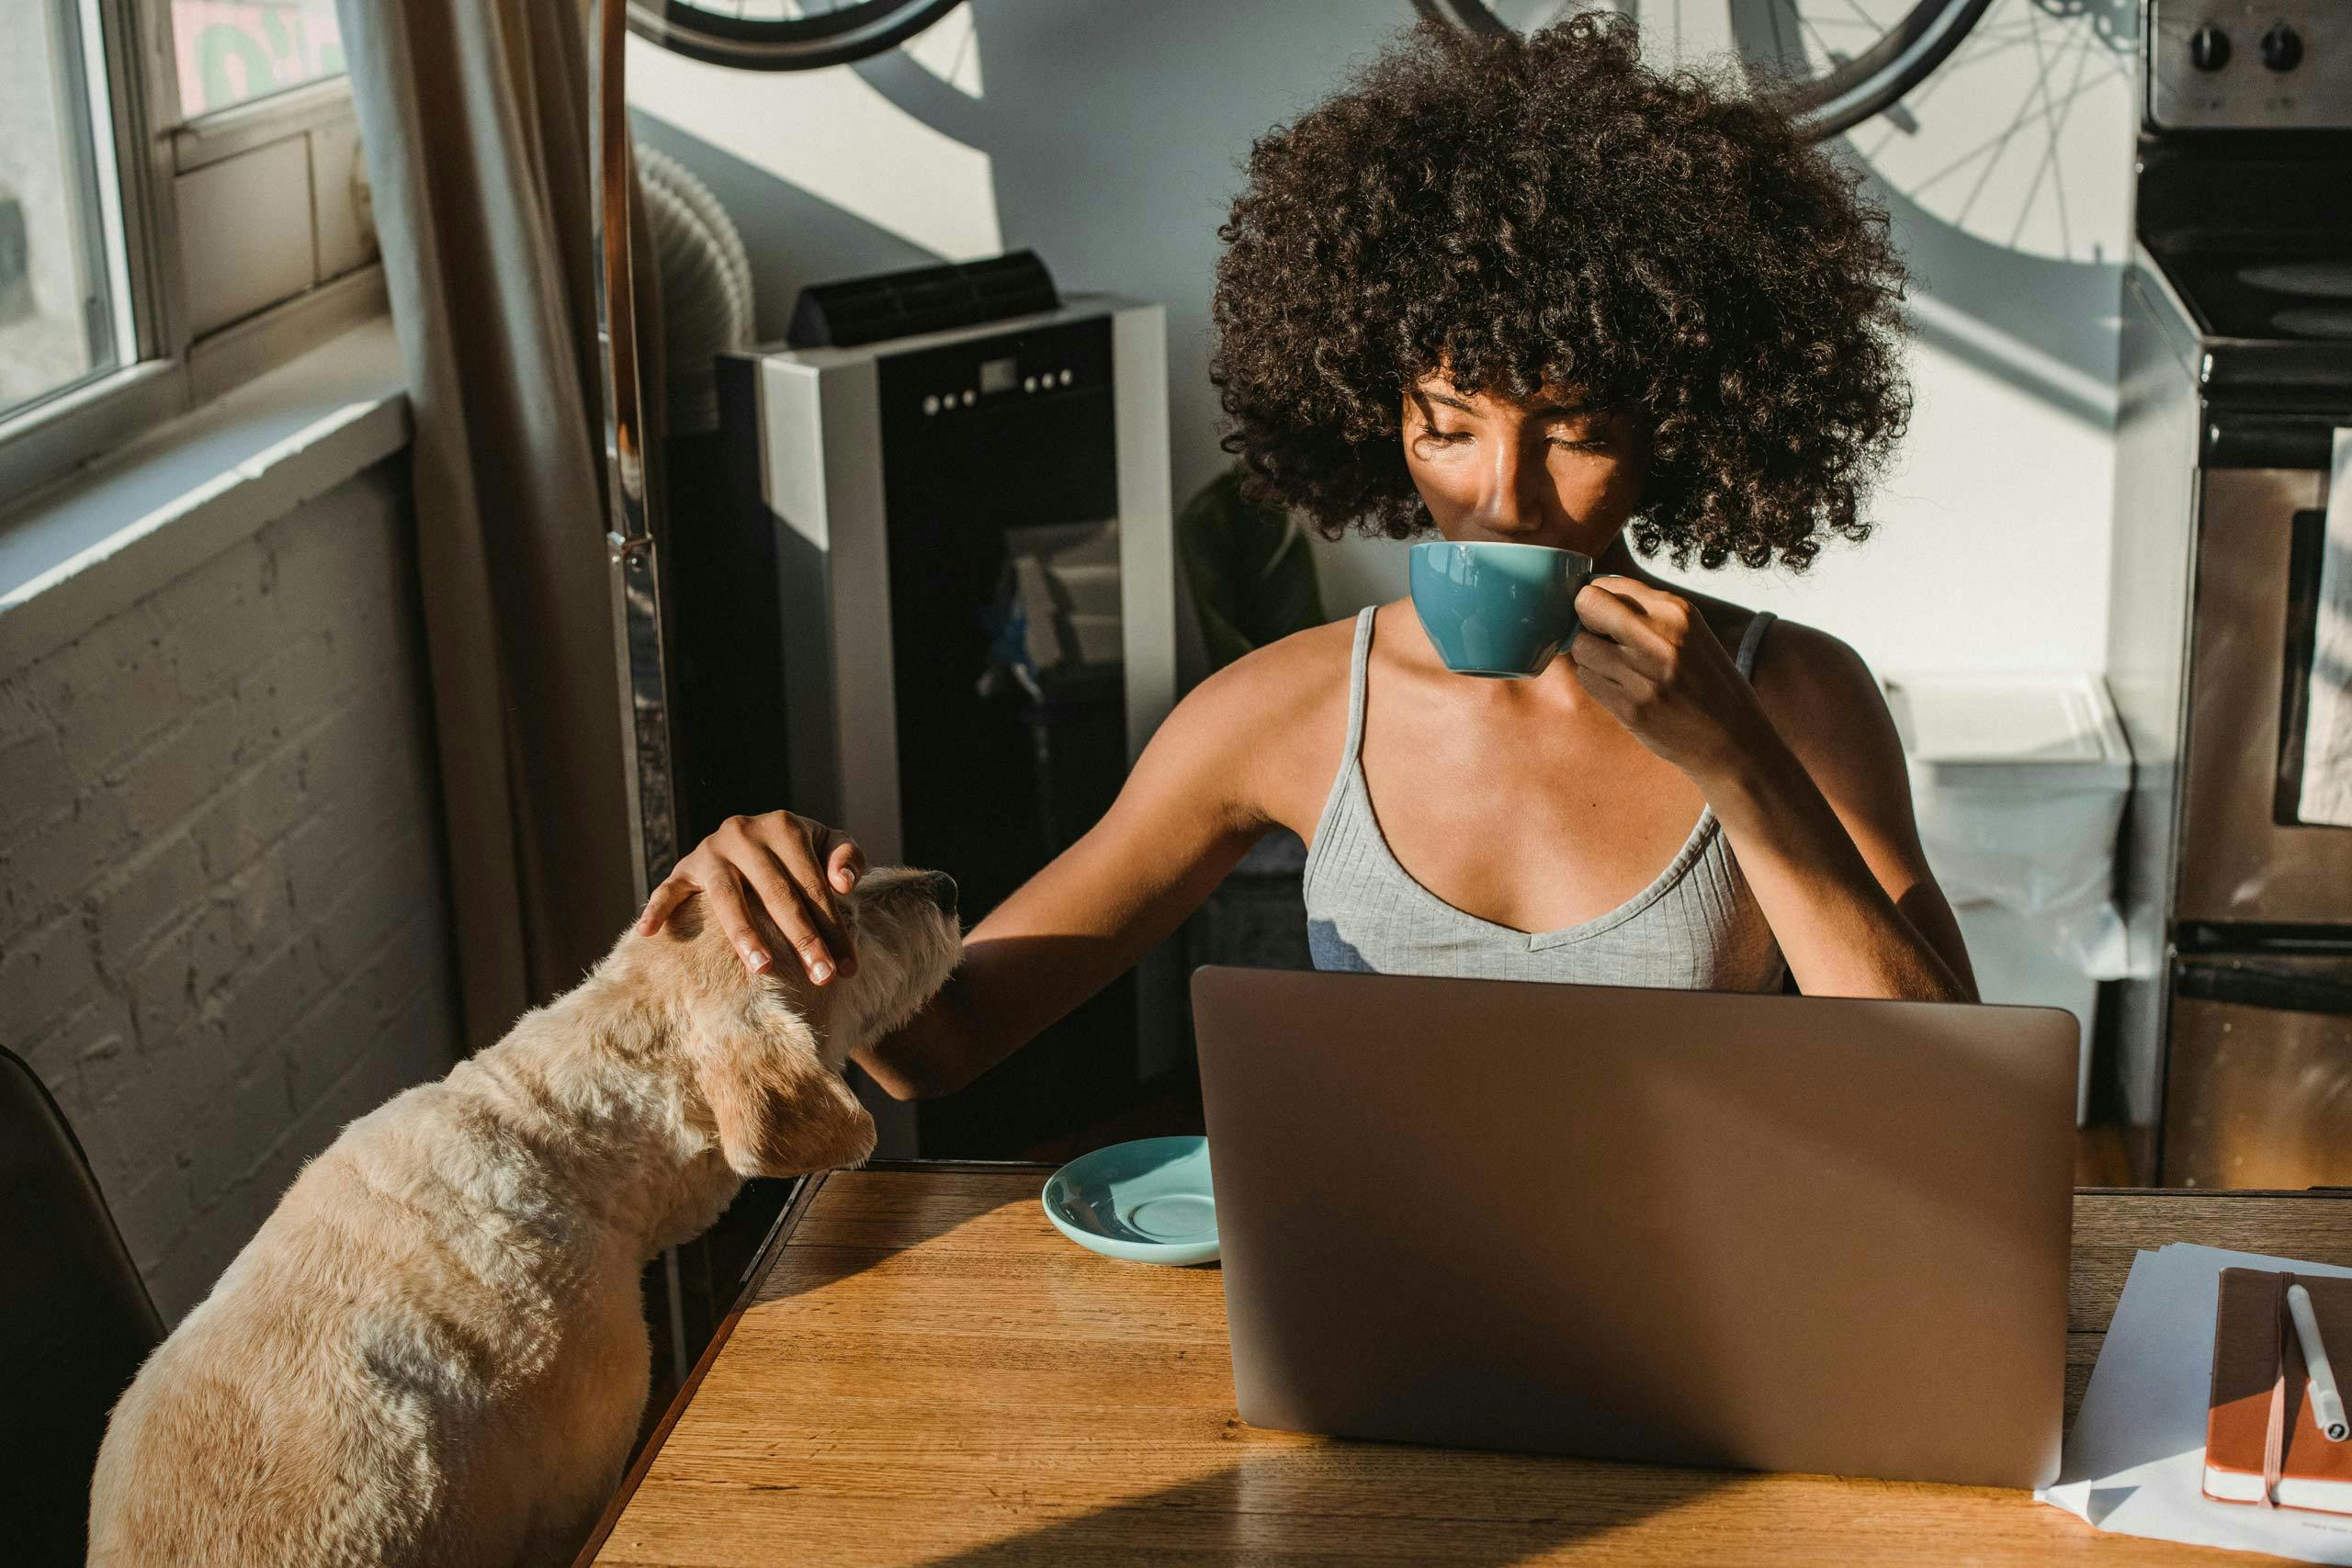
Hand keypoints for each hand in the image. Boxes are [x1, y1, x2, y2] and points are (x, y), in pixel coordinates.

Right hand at [636, 811, 867, 981]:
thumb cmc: (799, 852)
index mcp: (784, 827)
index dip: (834, 927)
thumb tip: (844, 883)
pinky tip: (650, 933)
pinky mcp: (685, 867)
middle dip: (803, 939)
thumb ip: (847, 856)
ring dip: (745, 934)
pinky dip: (657, 908)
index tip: (847, 967)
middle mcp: (744, 833)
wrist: (755, 835)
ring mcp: (711, 851)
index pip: (814, 886)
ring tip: (763, 969)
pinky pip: (668, 889)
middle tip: (822, 978)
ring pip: (727, 898)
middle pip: (777, 894)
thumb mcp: (828, 844)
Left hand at [1567, 577, 1770, 780]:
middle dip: (1585, 620)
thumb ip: (1648, 613)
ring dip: (1590, 656)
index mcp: (1677, 612)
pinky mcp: (1630, 707)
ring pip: (1581, 647)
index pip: (1607, 585)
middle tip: (1600, 637)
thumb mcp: (1691, 633)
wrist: (1733, 738)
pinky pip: (1587, 679)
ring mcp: (1643, 674)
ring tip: (1615, 668)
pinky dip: (1596, 682)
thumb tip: (1591, 597)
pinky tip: (1620, 689)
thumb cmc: (1709, 682)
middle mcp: (1660, 638)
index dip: (1598, 600)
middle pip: (1587, 605)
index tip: (1603, 616)